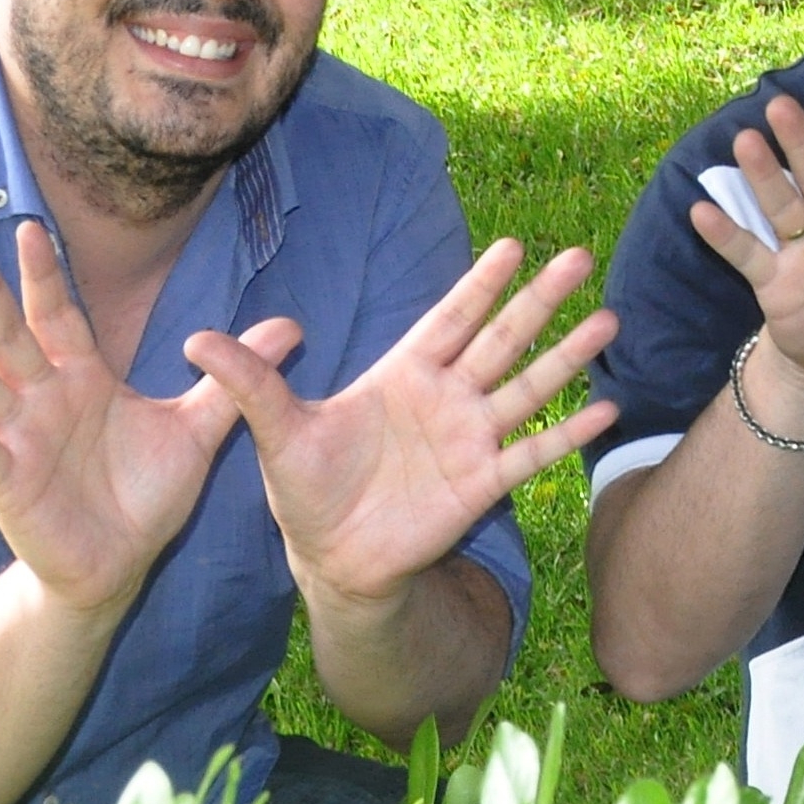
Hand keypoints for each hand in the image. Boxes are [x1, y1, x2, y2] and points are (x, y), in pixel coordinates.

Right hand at [0, 222, 298, 616]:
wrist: (119, 564)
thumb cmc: (146, 493)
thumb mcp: (197, 430)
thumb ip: (234, 379)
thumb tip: (292, 327)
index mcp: (83, 377)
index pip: (59, 315)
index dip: (45, 275)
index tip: (31, 226)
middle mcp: (43, 398)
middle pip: (12, 336)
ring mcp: (19, 437)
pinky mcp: (7, 481)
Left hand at [184, 242, 617, 609]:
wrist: (333, 559)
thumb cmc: (307, 489)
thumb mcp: (274, 432)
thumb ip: (249, 384)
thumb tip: (194, 339)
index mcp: (403, 373)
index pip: (449, 317)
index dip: (480, 283)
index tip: (512, 244)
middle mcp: (446, 397)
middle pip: (502, 338)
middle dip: (540, 299)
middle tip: (580, 256)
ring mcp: (470, 439)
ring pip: (528, 387)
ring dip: (569, 356)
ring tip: (609, 320)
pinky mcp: (482, 484)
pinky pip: (532, 453)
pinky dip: (568, 433)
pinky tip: (607, 409)